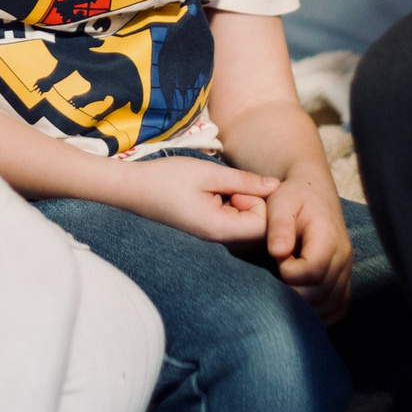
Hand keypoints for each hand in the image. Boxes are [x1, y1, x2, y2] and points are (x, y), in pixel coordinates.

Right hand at [117, 156, 277, 242]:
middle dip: (254, 201)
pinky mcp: (208, 225)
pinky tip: (215, 189)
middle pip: (258, 226)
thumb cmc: (168, 178)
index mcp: (220, 229)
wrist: (133, 188)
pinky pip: (233, 217)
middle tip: (232, 183)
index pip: (264, 226)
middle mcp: (219, 237)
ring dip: (242, 199)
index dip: (264, 204)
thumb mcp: (209, 174)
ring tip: (221, 184)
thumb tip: (277, 186)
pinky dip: (231, 201)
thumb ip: (245, 181)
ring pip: (246, 220)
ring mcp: (213, 233)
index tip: (245, 185)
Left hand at [264, 172, 352, 322]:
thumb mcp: (280, 203)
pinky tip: (302, 305)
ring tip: (286, 287)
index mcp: (328, 237)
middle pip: (320, 293)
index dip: (289, 272)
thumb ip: (279, 227)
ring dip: (305, 306)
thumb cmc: (293, 197)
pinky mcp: (345, 278)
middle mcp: (343, 256)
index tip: (276, 259)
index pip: (313, 271)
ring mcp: (347, 269)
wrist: (313, 192)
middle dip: (293, 291)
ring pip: (330, 305)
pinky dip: (322, 313)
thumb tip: (278, 253)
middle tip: (276, 276)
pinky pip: (339, 307)